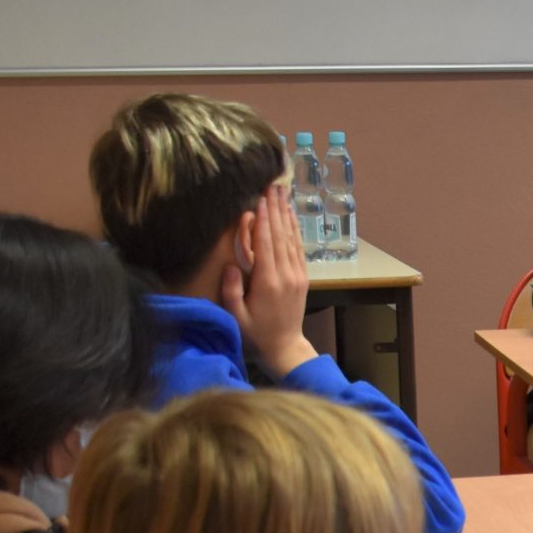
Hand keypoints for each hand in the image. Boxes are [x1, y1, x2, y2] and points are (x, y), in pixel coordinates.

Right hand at [220, 185, 316, 379]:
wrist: (285, 347)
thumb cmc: (255, 333)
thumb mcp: (236, 316)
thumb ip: (232, 291)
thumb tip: (230, 265)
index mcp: (268, 282)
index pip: (265, 244)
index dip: (263, 220)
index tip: (261, 198)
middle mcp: (286, 275)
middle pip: (280, 235)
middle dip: (276, 209)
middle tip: (273, 185)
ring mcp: (297, 275)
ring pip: (291, 239)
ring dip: (286, 215)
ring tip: (282, 193)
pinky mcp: (302, 277)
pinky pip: (298, 249)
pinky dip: (294, 230)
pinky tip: (290, 216)